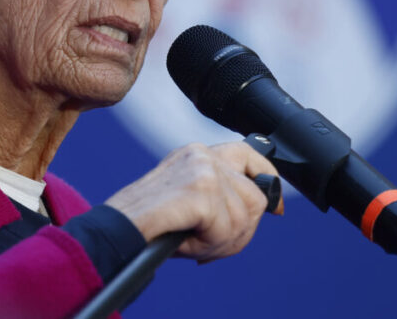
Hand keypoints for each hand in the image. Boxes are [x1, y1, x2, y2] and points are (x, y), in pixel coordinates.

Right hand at [104, 142, 282, 261]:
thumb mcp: (191, 201)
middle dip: (241, 229)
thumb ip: (222, 197)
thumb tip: (266, 207)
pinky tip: (189, 239)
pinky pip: (227, 227)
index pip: (247, 154)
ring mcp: (202, 169)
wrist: (118, 227)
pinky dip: (210, 242)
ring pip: (244, 216)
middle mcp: (202, 154)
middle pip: (254, 197)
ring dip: (222, 240)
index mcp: (198, 154)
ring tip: (192, 239)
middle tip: (210, 241)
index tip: (277, 206)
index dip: (267, 178)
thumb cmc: (150, 222)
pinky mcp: (200, 188)